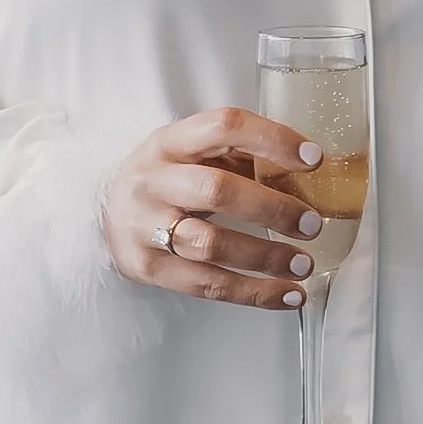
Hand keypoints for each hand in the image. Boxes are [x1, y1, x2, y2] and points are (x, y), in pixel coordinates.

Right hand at [101, 109, 325, 311]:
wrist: (107, 211)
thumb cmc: (171, 178)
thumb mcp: (195, 153)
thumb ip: (243, 156)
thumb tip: (312, 174)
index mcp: (170, 141)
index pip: (223, 127)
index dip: (272, 139)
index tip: (315, 158)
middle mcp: (153, 180)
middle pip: (216, 190)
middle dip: (271, 209)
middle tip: (312, 223)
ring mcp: (145, 226)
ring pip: (210, 244)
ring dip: (265, 257)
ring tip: (304, 265)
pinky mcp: (148, 268)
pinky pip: (206, 285)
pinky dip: (254, 294)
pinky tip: (288, 296)